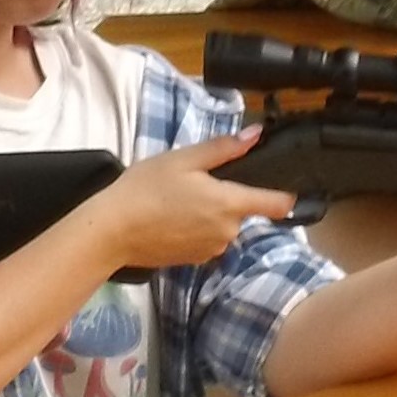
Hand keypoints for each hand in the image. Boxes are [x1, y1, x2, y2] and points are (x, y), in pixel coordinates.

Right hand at [87, 130, 293, 272]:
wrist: (112, 231)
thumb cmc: (145, 190)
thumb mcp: (184, 159)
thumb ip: (224, 149)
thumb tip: (256, 135)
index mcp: (230, 204)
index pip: (277, 204)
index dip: (285, 194)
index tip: (285, 185)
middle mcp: (228, 231)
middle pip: (243, 211)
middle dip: (227, 196)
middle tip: (195, 183)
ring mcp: (211, 249)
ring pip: (223, 225)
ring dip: (210, 213)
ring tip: (177, 201)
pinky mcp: (195, 260)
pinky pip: (207, 239)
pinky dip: (196, 229)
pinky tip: (171, 219)